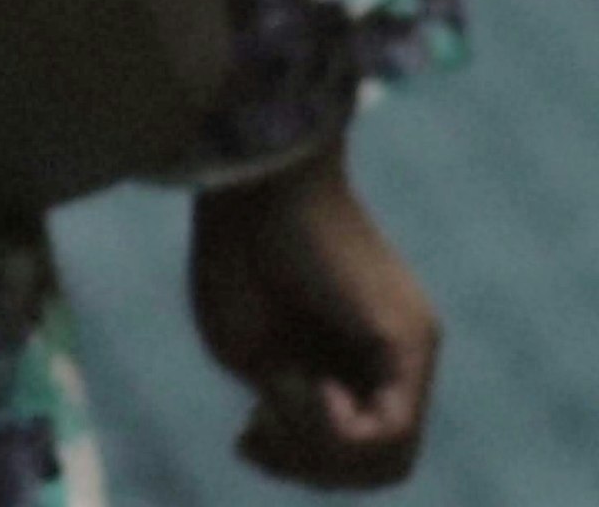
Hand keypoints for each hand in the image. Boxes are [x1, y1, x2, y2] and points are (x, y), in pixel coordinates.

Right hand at [189, 137, 441, 489]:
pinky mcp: (409, 339)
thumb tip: (326, 433)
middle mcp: (396, 362)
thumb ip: (288, 408)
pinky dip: (340, 431)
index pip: (352, 452)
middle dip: (307, 465)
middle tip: (252, 429)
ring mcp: (410, 351)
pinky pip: (393, 429)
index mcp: (353, 363)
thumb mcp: (250, 352)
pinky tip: (309, 389)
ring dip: (321, 450)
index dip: (297, 465)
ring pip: (390, 457)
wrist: (253, 179)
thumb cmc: (235, 252)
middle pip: (376, 467)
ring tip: (274, 398)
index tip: (243, 434)